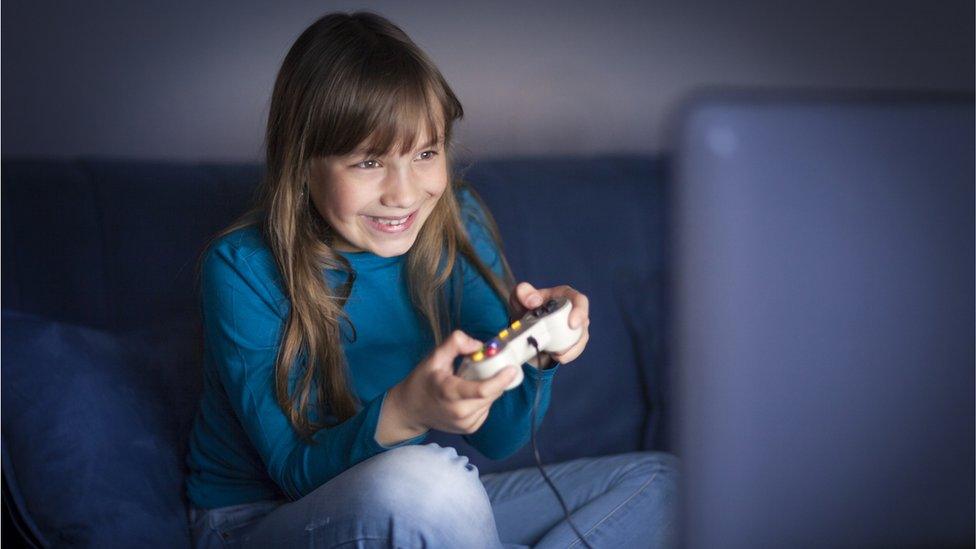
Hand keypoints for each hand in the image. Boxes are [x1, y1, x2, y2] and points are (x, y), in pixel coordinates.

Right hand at [391, 330, 517, 434]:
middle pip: (491, 395)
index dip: (501, 379)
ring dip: (491, 390)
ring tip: (476, 380)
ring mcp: (464, 423)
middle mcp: (459, 412)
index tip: (512, 368)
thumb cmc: (423, 380)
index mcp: (449, 392)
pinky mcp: (469, 429)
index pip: (483, 390)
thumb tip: (479, 345)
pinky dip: (485, 400)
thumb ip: (455, 344)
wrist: (410, 410)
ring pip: (491, 402)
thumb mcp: (434, 357)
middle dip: (497, 380)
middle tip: (493, 367)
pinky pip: (486, 410)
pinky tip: (472, 394)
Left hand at [509, 282, 589, 364]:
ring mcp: (575, 326)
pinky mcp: (572, 340)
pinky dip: (566, 355)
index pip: (580, 301)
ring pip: (580, 340)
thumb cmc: (526, 305)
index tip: (572, 324)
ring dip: (569, 350)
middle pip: (583, 324)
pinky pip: (575, 350)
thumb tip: (534, 301)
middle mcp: (573, 310)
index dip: (580, 312)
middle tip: (559, 349)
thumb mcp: (519, 296)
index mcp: (565, 296)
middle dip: (574, 339)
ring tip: (553, 353)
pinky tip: (555, 356)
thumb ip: (524, 292)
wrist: (525, 323)